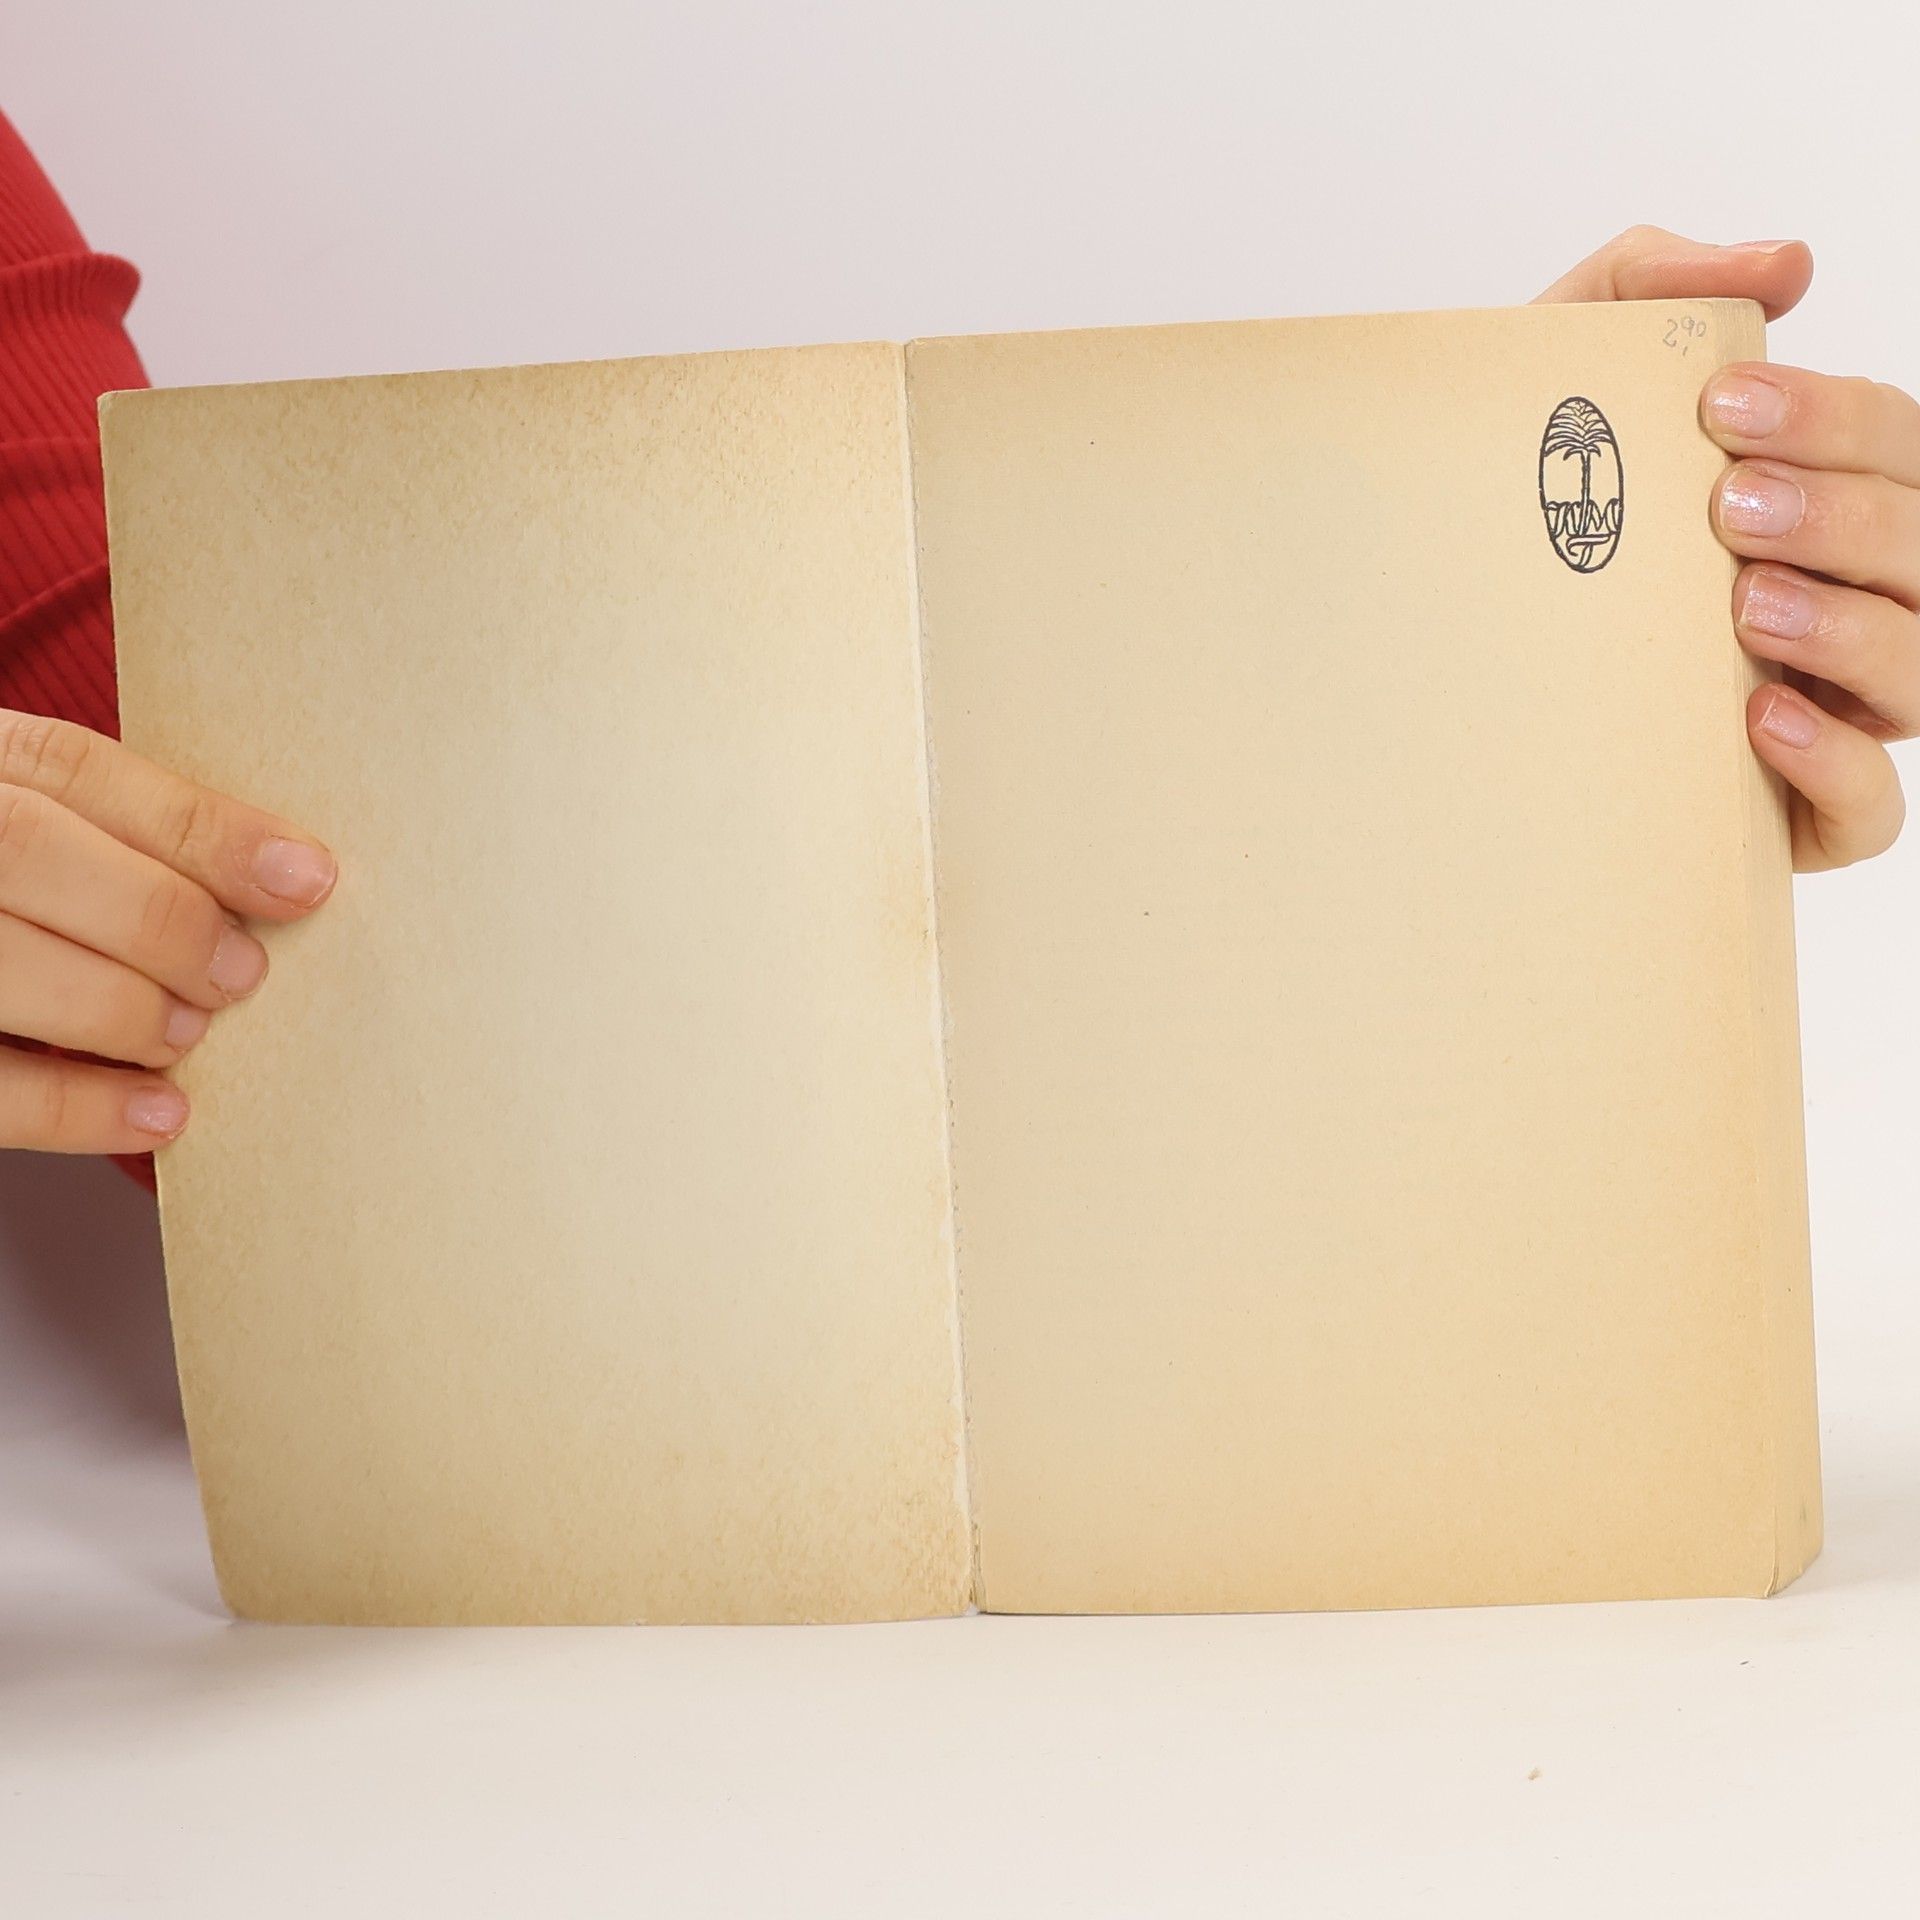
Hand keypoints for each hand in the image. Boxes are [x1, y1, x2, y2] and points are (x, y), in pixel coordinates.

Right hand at [0, 711, 335, 1152]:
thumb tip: (289, 883)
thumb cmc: (28, 894)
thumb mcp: (54, 829)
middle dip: (161, 920)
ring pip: (3, 961)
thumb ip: (134, 842)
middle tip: (241, 975)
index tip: (307, 880)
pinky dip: (78, 1106)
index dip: (201, 829)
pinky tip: (163, 1114)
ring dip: (121, 1008)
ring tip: (188, 1035)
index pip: (74, 769)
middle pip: (29, 851)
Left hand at [1538, 226, 1913, 870]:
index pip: (1893, 444)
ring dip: (1847, 628)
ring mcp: (1834, 711)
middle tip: (1727, 506)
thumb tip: (1787, 264)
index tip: (1719, 405)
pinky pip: (1870, 807)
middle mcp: (1847, 602)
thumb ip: (1650, 288)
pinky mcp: (1794, 816)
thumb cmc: (1516, 522)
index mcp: (1820, 502)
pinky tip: (1759, 719)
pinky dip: (1835, 762)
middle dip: (1842, 515)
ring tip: (1744, 604)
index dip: (1834, 418)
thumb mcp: (1554, 380)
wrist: (1422, 666)